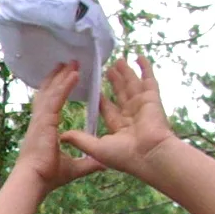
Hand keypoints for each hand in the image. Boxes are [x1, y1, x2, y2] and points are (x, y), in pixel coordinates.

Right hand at [14, 63, 106, 193]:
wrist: (34, 180)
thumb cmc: (47, 176)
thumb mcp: (74, 167)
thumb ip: (88, 163)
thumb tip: (104, 164)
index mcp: (44, 129)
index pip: (50, 103)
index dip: (56, 89)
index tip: (63, 78)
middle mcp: (40, 120)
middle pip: (49, 92)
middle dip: (58, 77)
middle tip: (67, 62)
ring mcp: (41, 119)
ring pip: (53, 91)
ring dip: (63, 76)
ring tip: (72, 62)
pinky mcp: (45, 120)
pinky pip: (57, 98)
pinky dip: (65, 85)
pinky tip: (74, 75)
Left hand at [60, 56, 180, 173]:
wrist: (149, 156)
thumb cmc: (124, 156)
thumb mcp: (97, 149)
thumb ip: (80, 140)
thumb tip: (63, 136)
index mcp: (118, 127)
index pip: (107, 108)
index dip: (100, 98)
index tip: (93, 88)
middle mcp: (131, 115)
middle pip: (120, 93)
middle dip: (113, 81)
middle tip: (106, 68)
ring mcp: (142, 105)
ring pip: (132, 84)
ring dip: (125, 72)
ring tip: (117, 60)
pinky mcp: (152, 98)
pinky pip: (148, 79)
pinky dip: (145, 68)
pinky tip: (138, 57)